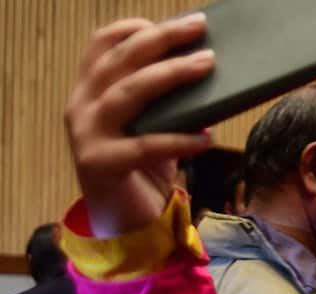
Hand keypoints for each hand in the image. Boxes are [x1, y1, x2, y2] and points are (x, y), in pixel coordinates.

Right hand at [64, 14, 214, 237]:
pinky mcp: (101, 165)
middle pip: (120, 60)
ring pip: (128, 93)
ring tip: (206, 65)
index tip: (176, 22)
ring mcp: (87, 134)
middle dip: (161, 40)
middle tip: (199, 29)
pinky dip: (179, 139)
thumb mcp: (153, 126)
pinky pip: (146, 146)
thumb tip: (208, 71)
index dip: (135, 28)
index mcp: (89, 91)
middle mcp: (81, 106)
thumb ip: (167, 102)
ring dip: (171, 75)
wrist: (122, 223)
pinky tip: (206, 138)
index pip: (103, 45)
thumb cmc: (142, 170)